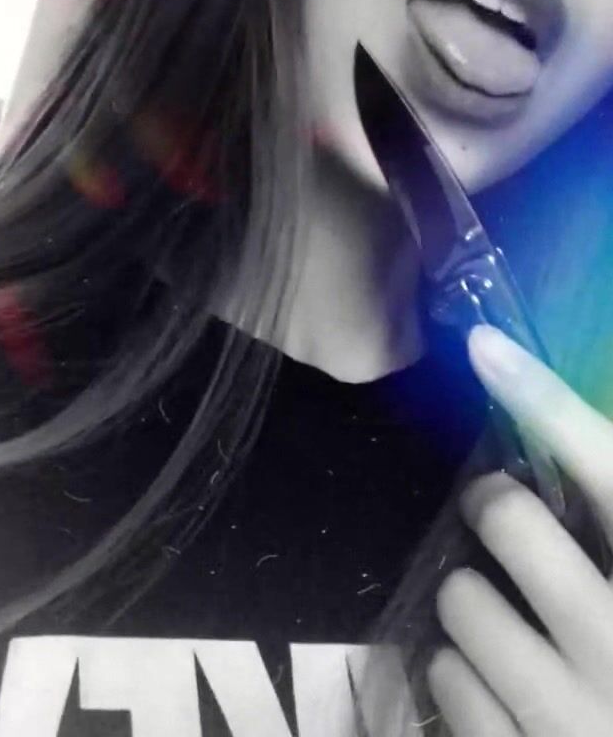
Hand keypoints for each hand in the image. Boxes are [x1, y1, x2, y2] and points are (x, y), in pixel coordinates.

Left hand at [427, 324, 612, 735]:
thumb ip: (612, 512)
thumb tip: (569, 435)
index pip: (609, 469)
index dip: (546, 402)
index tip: (485, 345)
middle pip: (509, 522)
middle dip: (494, 506)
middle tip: (498, 509)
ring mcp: (572, 717)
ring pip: (463, 602)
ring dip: (472, 598)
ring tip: (500, 613)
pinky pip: (448, 684)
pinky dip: (461, 673)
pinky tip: (497, 681)